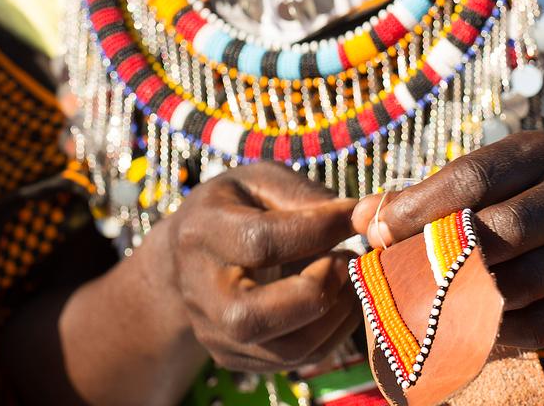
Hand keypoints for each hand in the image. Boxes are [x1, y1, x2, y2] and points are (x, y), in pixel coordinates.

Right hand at [167, 162, 361, 372]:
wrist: (188, 257)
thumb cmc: (235, 209)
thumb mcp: (259, 182)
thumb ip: (301, 194)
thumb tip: (354, 218)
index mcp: (202, 233)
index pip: (261, 242)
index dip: (319, 230)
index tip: (353, 216)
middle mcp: (200, 293)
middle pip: (257, 315)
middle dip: (320, 288)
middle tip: (346, 257)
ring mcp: (215, 333)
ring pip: (286, 349)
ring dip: (336, 314)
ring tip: (348, 276)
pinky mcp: (235, 357)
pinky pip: (298, 360)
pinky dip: (333, 332)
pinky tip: (339, 298)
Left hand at [351, 132, 543, 348]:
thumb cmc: (507, 213)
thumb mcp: (471, 194)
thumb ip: (416, 202)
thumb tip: (362, 218)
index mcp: (538, 152)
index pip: (473, 176)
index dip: (420, 207)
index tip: (375, 234)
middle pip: (503, 228)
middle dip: (446, 258)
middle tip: (400, 281)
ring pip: (522, 282)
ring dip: (468, 302)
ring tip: (427, 309)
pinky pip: (542, 325)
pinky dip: (497, 335)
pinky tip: (465, 334)